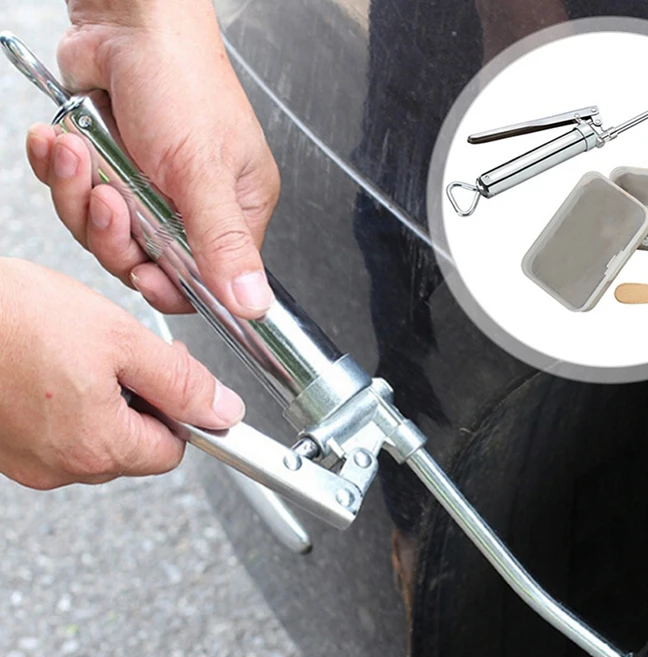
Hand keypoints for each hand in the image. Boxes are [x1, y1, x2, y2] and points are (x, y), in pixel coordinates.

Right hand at [0, 258, 245, 489]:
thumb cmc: (13, 318)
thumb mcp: (121, 340)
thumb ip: (180, 382)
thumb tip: (223, 412)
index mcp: (98, 445)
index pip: (172, 450)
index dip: (180, 410)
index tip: (173, 376)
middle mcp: (61, 465)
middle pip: (136, 448)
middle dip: (142, 402)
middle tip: (125, 354)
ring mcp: (28, 461)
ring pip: (98, 440)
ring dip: (105, 401)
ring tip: (81, 356)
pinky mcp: (6, 447)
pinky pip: (59, 433)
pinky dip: (68, 404)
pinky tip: (53, 367)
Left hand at [27, 0, 278, 317]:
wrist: (127, 19)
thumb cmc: (180, 79)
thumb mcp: (204, 170)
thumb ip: (223, 243)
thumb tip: (253, 303)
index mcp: (235, 211)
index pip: (207, 280)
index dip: (169, 284)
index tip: (143, 269)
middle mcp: (193, 207)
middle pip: (147, 263)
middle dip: (114, 233)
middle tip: (109, 197)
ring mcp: (149, 191)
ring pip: (104, 234)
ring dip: (79, 195)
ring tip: (79, 154)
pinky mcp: (111, 171)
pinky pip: (76, 200)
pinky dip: (61, 172)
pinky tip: (62, 142)